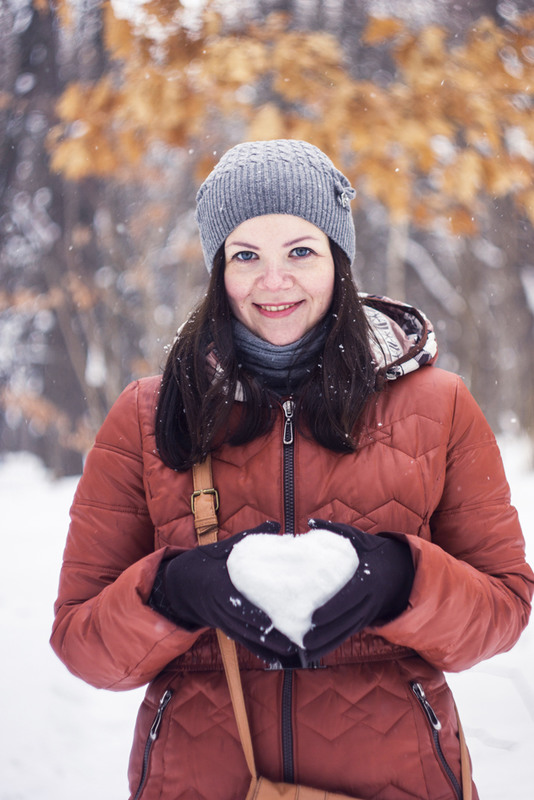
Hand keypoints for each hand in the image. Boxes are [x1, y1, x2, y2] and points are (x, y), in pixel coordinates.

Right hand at [150, 522, 299, 664]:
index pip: (236, 604)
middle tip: (291, 645)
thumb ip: (249, 538)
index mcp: (218, 586)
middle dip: (267, 638)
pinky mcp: (226, 628)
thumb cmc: (205, 562)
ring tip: (290, 654)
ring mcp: (222, 621)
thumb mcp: (223, 548)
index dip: (253, 615)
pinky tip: (277, 660)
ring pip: (245, 638)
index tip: (271, 623)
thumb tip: (275, 524)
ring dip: (267, 649)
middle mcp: (220, 608)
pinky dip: (259, 651)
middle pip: (244, 627)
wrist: (179, 585)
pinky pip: (243, 642)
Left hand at [303, 519, 414, 661]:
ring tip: (305, 651)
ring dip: (326, 644)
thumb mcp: (360, 538)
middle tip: (303, 640)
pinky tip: (315, 652)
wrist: (404, 571)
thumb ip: (336, 530)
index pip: (348, 598)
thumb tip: (310, 522)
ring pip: (346, 632)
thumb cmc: (376, 552)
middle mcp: (369, 600)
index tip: (314, 618)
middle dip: (325, 633)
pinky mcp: (365, 620)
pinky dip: (332, 644)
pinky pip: (348, 634)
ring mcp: (368, 612)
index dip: (332, 610)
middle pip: (346, 620)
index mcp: (368, 580)